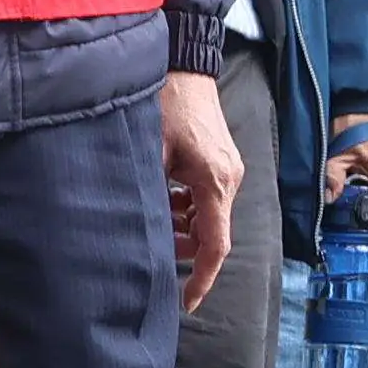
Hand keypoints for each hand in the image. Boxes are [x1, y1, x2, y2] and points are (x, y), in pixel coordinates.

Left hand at [160, 70, 241, 313]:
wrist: (184, 65)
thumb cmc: (165, 102)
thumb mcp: (150, 153)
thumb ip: (150, 196)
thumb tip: (138, 234)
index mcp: (215, 181)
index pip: (215, 245)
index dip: (202, 279)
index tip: (185, 302)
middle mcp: (229, 178)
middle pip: (211, 233)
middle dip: (183, 248)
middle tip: (151, 247)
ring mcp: (228, 169)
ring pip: (207, 217)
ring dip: (182, 226)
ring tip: (153, 217)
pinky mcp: (220, 161)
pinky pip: (206, 198)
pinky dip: (185, 207)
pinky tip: (163, 196)